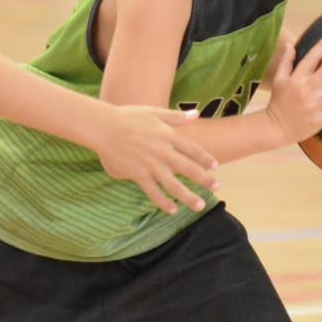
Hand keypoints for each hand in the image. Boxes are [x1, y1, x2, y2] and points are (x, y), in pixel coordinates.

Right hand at [96, 107, 219, 213]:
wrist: (104, 127)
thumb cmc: (128, 117)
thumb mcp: (154, 112)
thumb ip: (176, 117)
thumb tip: (196, 114)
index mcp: (168, 136)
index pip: (193, 150)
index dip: (205, 159)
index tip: (215, 167)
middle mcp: (163, 152)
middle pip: (189, 169)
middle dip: (205, 180)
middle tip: (217, 188)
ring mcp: (151, 165)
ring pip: (174, 185)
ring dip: (188, 197)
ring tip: (199, 206)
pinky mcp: (138, 175)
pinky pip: (154, 192)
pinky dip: (164, 202)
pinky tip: (173, 210)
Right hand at [262, 33, 321, 144]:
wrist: (275, 127)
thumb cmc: (278, 102)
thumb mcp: (278, 80)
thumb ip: (286, 62)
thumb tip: (291, 45)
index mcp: (296, 79)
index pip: (310, 60)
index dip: (321, 47)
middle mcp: (305, 91)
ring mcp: (313, 107)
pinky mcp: (318, 121)